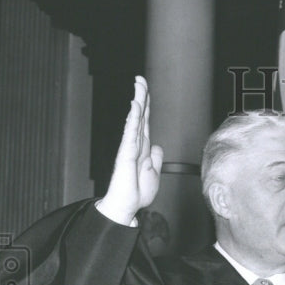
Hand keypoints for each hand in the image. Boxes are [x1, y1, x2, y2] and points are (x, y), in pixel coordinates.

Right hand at [97, 76, 163, 225]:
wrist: (127, 206)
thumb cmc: (137, 192)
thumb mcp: (153, 173)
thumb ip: (155, 158)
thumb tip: (157, 145)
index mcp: (142, 147)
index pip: (145, 121)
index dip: (146, 104)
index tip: (144, 88)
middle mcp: (136, 144)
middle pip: (140, 115)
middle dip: (141, 96)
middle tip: (139, 78)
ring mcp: (130, 147)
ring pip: (135, 120)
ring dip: (138, 102)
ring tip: (138, 85)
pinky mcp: (127, 153)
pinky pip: (131, 132)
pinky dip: (133, 118)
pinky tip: (135, 105)